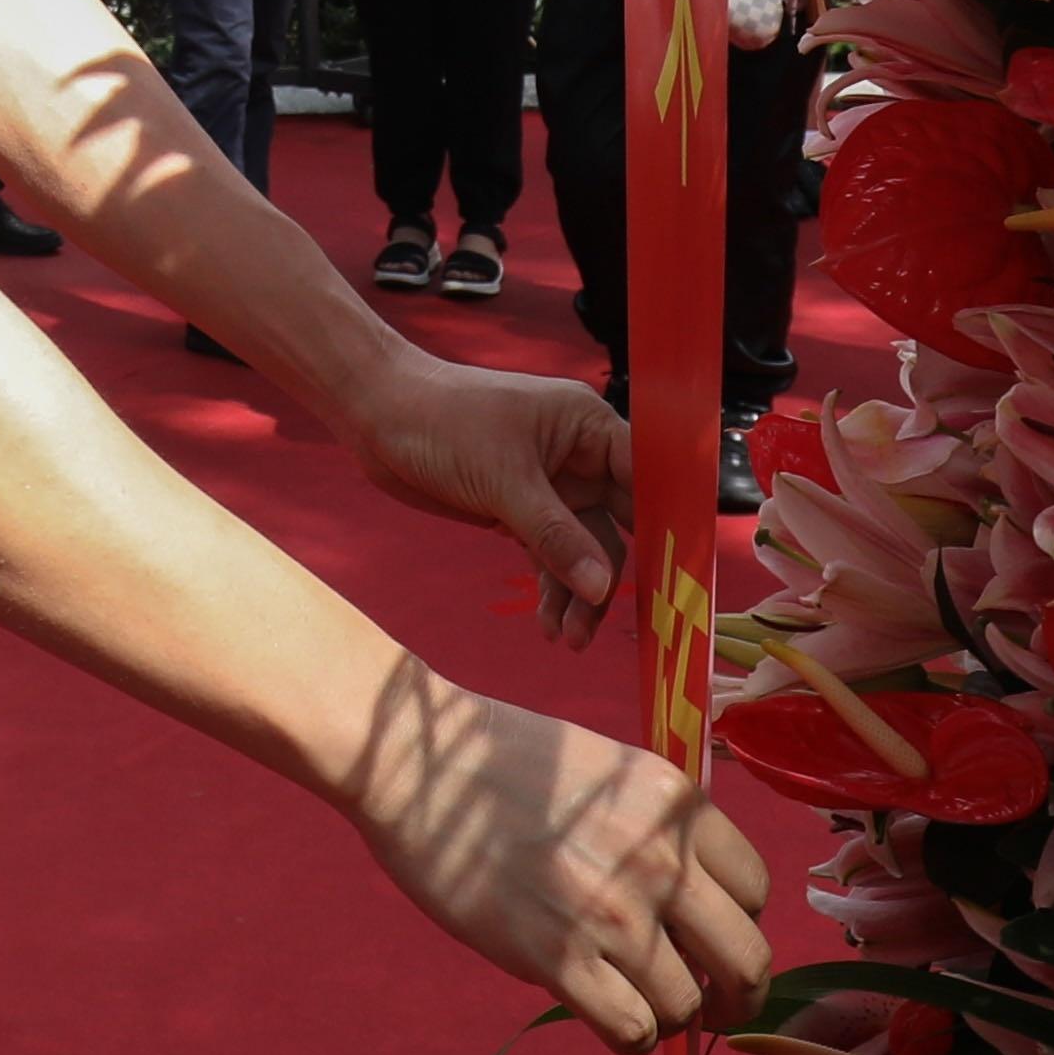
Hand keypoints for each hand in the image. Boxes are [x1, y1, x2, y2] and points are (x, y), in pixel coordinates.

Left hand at [343, 349, 636, 641]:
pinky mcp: (517, 511)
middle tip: (619, 626)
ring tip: (567, 639)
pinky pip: (549, 555)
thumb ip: (556, 536)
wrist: (377, 415)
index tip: (676, 580)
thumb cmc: (444, 422)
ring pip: (582, 548)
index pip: (646, 478)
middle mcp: (577, 457)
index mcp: (587, 426)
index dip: (665, 526)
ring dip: (578, 593)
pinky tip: (548, 624)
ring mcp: (548, 487)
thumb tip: (602, 588)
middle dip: (616, 575)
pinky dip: (551, 588)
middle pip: (619, 523)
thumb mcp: (506, 480)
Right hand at [344, 662, 775, 1050]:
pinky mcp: (559, 958)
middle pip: (747, 961)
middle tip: (712, 1005)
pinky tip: (606, 1017)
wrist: (416, 763)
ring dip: (667, 1016)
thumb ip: (660, 830)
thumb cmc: (501, 760)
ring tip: (634, 1001)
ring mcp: (613, 912)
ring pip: (686, 1006)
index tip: (711, 941)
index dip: (738, 925)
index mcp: (677, 804)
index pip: (756, 891)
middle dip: (736, 996)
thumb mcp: (609, 771)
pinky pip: (631, 1030)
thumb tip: (692, 912)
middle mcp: (661, 859)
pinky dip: (628, 1038)